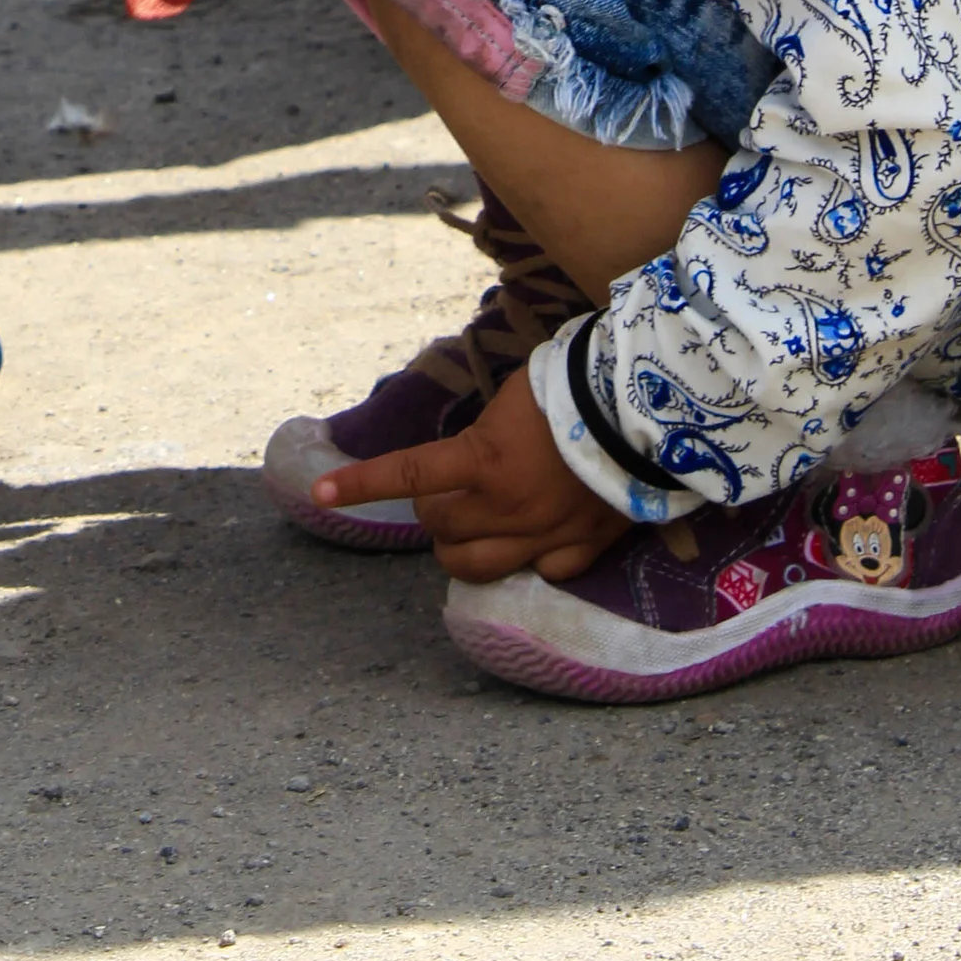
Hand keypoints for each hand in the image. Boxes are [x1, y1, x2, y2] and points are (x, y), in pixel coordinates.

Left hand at [312, 361, 635, 584]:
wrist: (639, 409)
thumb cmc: (570, 386)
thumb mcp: (510, 400)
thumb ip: (481, 436)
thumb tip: (470, 457)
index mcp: (482, 461)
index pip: (407, 474)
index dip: (360, 484)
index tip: (321, 492)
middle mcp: (504, 506)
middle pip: (438, 528)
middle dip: (432, 511)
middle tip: (446, 492)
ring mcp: (542, 535)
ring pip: (475, 566)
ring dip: (461, 547)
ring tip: (471, 527)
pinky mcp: (579, 550)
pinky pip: (536, 573)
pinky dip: (527, 561)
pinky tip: (531, 541)